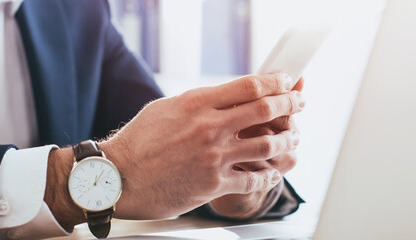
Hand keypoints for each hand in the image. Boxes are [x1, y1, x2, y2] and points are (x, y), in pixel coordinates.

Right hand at [44, 73, 305, 227]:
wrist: (117, 179)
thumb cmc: (139, 143)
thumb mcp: (168, 108)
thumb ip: (201, 102)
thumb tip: (230, 96)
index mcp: (197, 103)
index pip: (249, 86)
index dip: (276, 82)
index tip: (286, 83)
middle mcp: (209, 127)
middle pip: (265, 109)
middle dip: (290, 105)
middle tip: (299, 104)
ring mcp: (213, 157)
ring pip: (268, 144)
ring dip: (288, 140)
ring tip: (295, 138)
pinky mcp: (213, 184)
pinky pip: (254, 178)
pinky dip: (270, 175)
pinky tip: (275, 172)